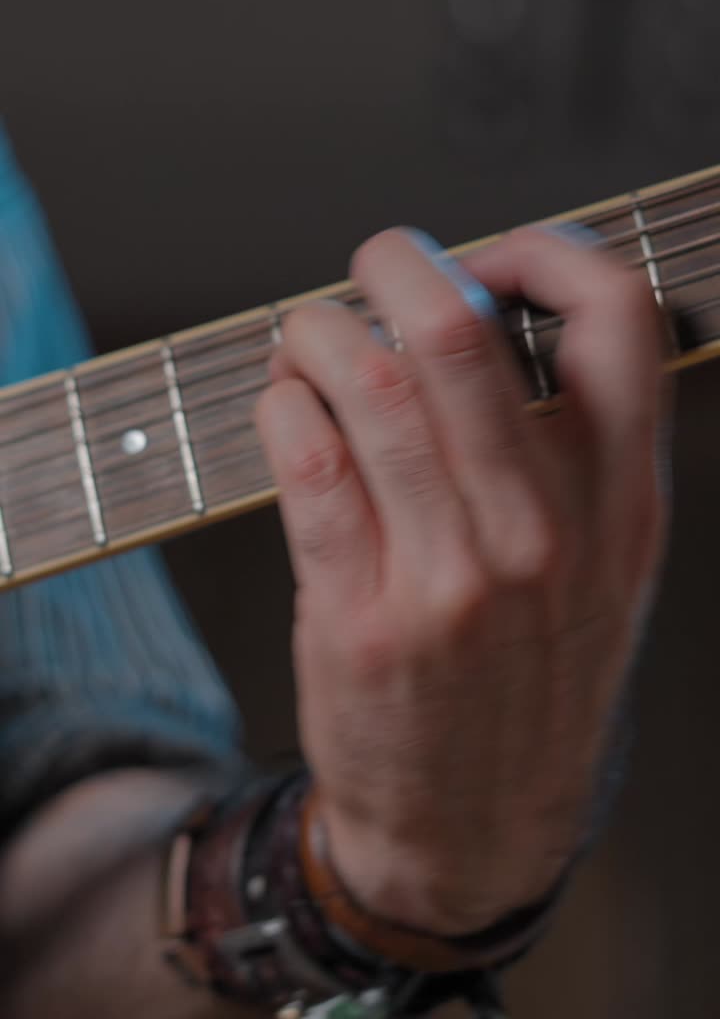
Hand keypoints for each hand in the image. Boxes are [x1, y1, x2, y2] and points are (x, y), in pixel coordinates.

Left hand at [254, 225, 666, 935]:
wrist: (476, 826)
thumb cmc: (533, 677)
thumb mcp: (602, 564)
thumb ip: (572, 445)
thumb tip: (487, 312)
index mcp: (620, 503)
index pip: (619, 320)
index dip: (547, 252)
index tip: (495, 259)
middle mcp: (543, 533)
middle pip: (458, 334)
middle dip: (396, 264)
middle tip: (376, 264)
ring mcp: (450, 578)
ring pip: (364, 386)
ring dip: (316, 332)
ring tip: (308, 338)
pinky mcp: (360, 617)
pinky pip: (307, 464)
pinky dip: (281, 406)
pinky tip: (285, 406)